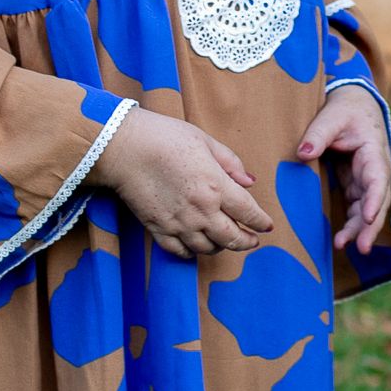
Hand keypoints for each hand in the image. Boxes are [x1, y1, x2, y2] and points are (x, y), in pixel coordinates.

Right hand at [91, 108, 273, 257]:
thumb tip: (249, 181)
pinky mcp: (158, 229)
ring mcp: (179, 223)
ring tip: (224, 240)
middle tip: (252, 241)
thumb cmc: (165, 137)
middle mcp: (201, 210)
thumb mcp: (205, 141)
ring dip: (220, 247)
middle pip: (231, 238)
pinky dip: (192, 252)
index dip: (260, 222)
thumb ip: (230, 163)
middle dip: (246, 242)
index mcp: (216, 186)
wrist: (124, 147)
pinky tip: (196, 245)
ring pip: (207, 248)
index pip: (248, 213)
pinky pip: (180, 252)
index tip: (266, 226)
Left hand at [298, 86, 390, 254]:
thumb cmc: (346, 110)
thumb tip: (303, 153)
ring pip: (367, 210)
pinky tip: (340, 240)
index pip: (378, 180)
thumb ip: (318, 134)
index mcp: (374, 153)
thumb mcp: (332, 116)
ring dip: (358, 230)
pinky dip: (351, 224)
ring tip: (342, 246)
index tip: (368, 217)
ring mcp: (366, 180)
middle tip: (361, 247)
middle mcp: (375, 171)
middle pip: (377, 202)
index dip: (374, 200)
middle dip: (370, 226)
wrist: (355, 106)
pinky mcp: (356, 186)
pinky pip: (356, 209)